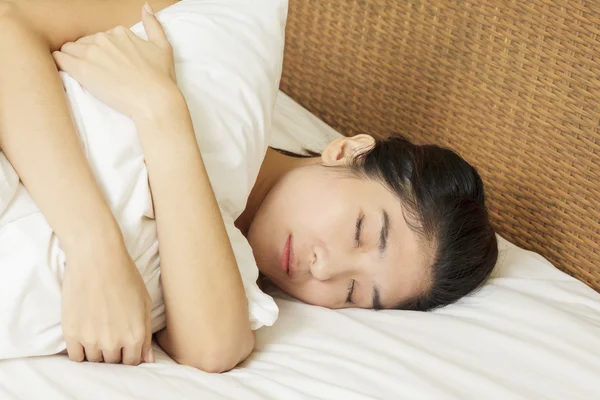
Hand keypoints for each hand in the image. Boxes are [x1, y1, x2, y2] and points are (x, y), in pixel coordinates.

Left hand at [52, 3, 175, 117]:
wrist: (155, 99)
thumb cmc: (161, 77)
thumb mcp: (163, 47)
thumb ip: (153, 24)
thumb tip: (145, 7)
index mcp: (120, 33)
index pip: (100, 38)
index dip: (101, 52)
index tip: (107, 65)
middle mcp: (104, 39)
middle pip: (83, 43)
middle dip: (86, 55)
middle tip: (95, 72)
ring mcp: (91, 53)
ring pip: (69, 50)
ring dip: (72, 59)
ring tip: (81, 74)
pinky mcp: (82, 69)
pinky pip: (60, 60)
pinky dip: (60, 64)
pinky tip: (65, 71)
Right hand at [61, 237, 153, 365]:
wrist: (97, 259)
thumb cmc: (125, 277)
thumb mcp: (144, 303)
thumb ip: (146, 334)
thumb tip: (147, 360)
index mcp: (135, 335)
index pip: (133, 361)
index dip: (129, 353)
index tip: (124, 342)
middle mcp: (114, 342)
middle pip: (113, 361)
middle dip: (113, 350)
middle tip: (109, 331)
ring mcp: (92, 339)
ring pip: (94, 360)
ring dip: (96, 350)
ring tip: (97, 329)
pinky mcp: (72, 333)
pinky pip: (76, 357)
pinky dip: (80, 350)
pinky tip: (84, 335)